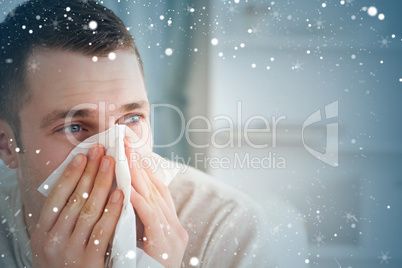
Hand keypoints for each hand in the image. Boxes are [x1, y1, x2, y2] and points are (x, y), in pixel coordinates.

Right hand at [30, 145, 123, 267]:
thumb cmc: (66, 265)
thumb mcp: (56, 242)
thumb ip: (64, 218)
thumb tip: (79, 184)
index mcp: (42, 233)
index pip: (56, 197)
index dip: (71, 174)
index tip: (83, 155)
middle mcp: (52, 241)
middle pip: (75, 199)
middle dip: (91, 172)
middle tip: (103, 152)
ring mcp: (69, 252)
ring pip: (89, 211)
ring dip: (103, 184)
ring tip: (113, 165)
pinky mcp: (89, 262)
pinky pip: (103, 230)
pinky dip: (112, 210)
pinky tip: (121, 193)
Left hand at [125, 137, 188, 267]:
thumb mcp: (149, 243)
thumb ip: (143, 223)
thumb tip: (125, 202)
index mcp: (172, 225)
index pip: (158, 191)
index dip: (145, 170)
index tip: (131, 153)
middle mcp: (176, 226)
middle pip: (156, 188)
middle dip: (140, 165)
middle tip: (126, 144)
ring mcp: (173, 234)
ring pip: (153, 198)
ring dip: (137, 176)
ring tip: (124, 156)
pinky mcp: (165, 243)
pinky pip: (150, 217)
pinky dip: (139, 200)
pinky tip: (127, 187)